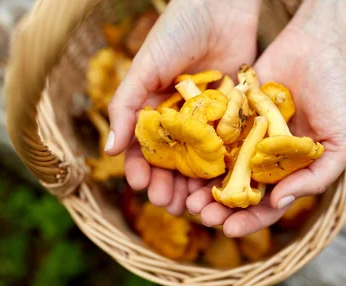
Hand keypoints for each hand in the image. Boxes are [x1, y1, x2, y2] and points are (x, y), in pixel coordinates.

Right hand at [105, 0, 260, 214]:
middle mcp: (182, 119)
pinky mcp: (237, 115)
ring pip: (202, 160)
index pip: (145, 147)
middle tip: (170, 205)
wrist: (221, 5)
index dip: (142, 168)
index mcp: (155, 109)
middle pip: (174, 161)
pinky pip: (230, 146)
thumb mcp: (145, 67)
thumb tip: (108, 151)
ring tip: (195, 205)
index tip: (142, 187)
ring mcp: (210, 119)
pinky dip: (226, 168)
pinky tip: (223, 186)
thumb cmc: (177, 31)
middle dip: (169, 184)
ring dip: (196, 185)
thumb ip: (125, 106)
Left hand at [187, 0, 345, 236]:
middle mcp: (266, 158)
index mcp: (291, 171)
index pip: (269, 204)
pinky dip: (200, 151)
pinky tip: (186, 163)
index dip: (250, 220)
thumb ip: (317, 176)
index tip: (229, 229)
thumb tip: (279, 203)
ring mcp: (248, 137)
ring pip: (221, 168)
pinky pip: (214, 136)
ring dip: (205, 186)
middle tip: (201, 215)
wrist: (320, 47)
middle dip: (221, 207)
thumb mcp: (343, 141)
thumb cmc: (338, 95)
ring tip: (188, 197)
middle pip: (240, 191)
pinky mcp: (232, 115)